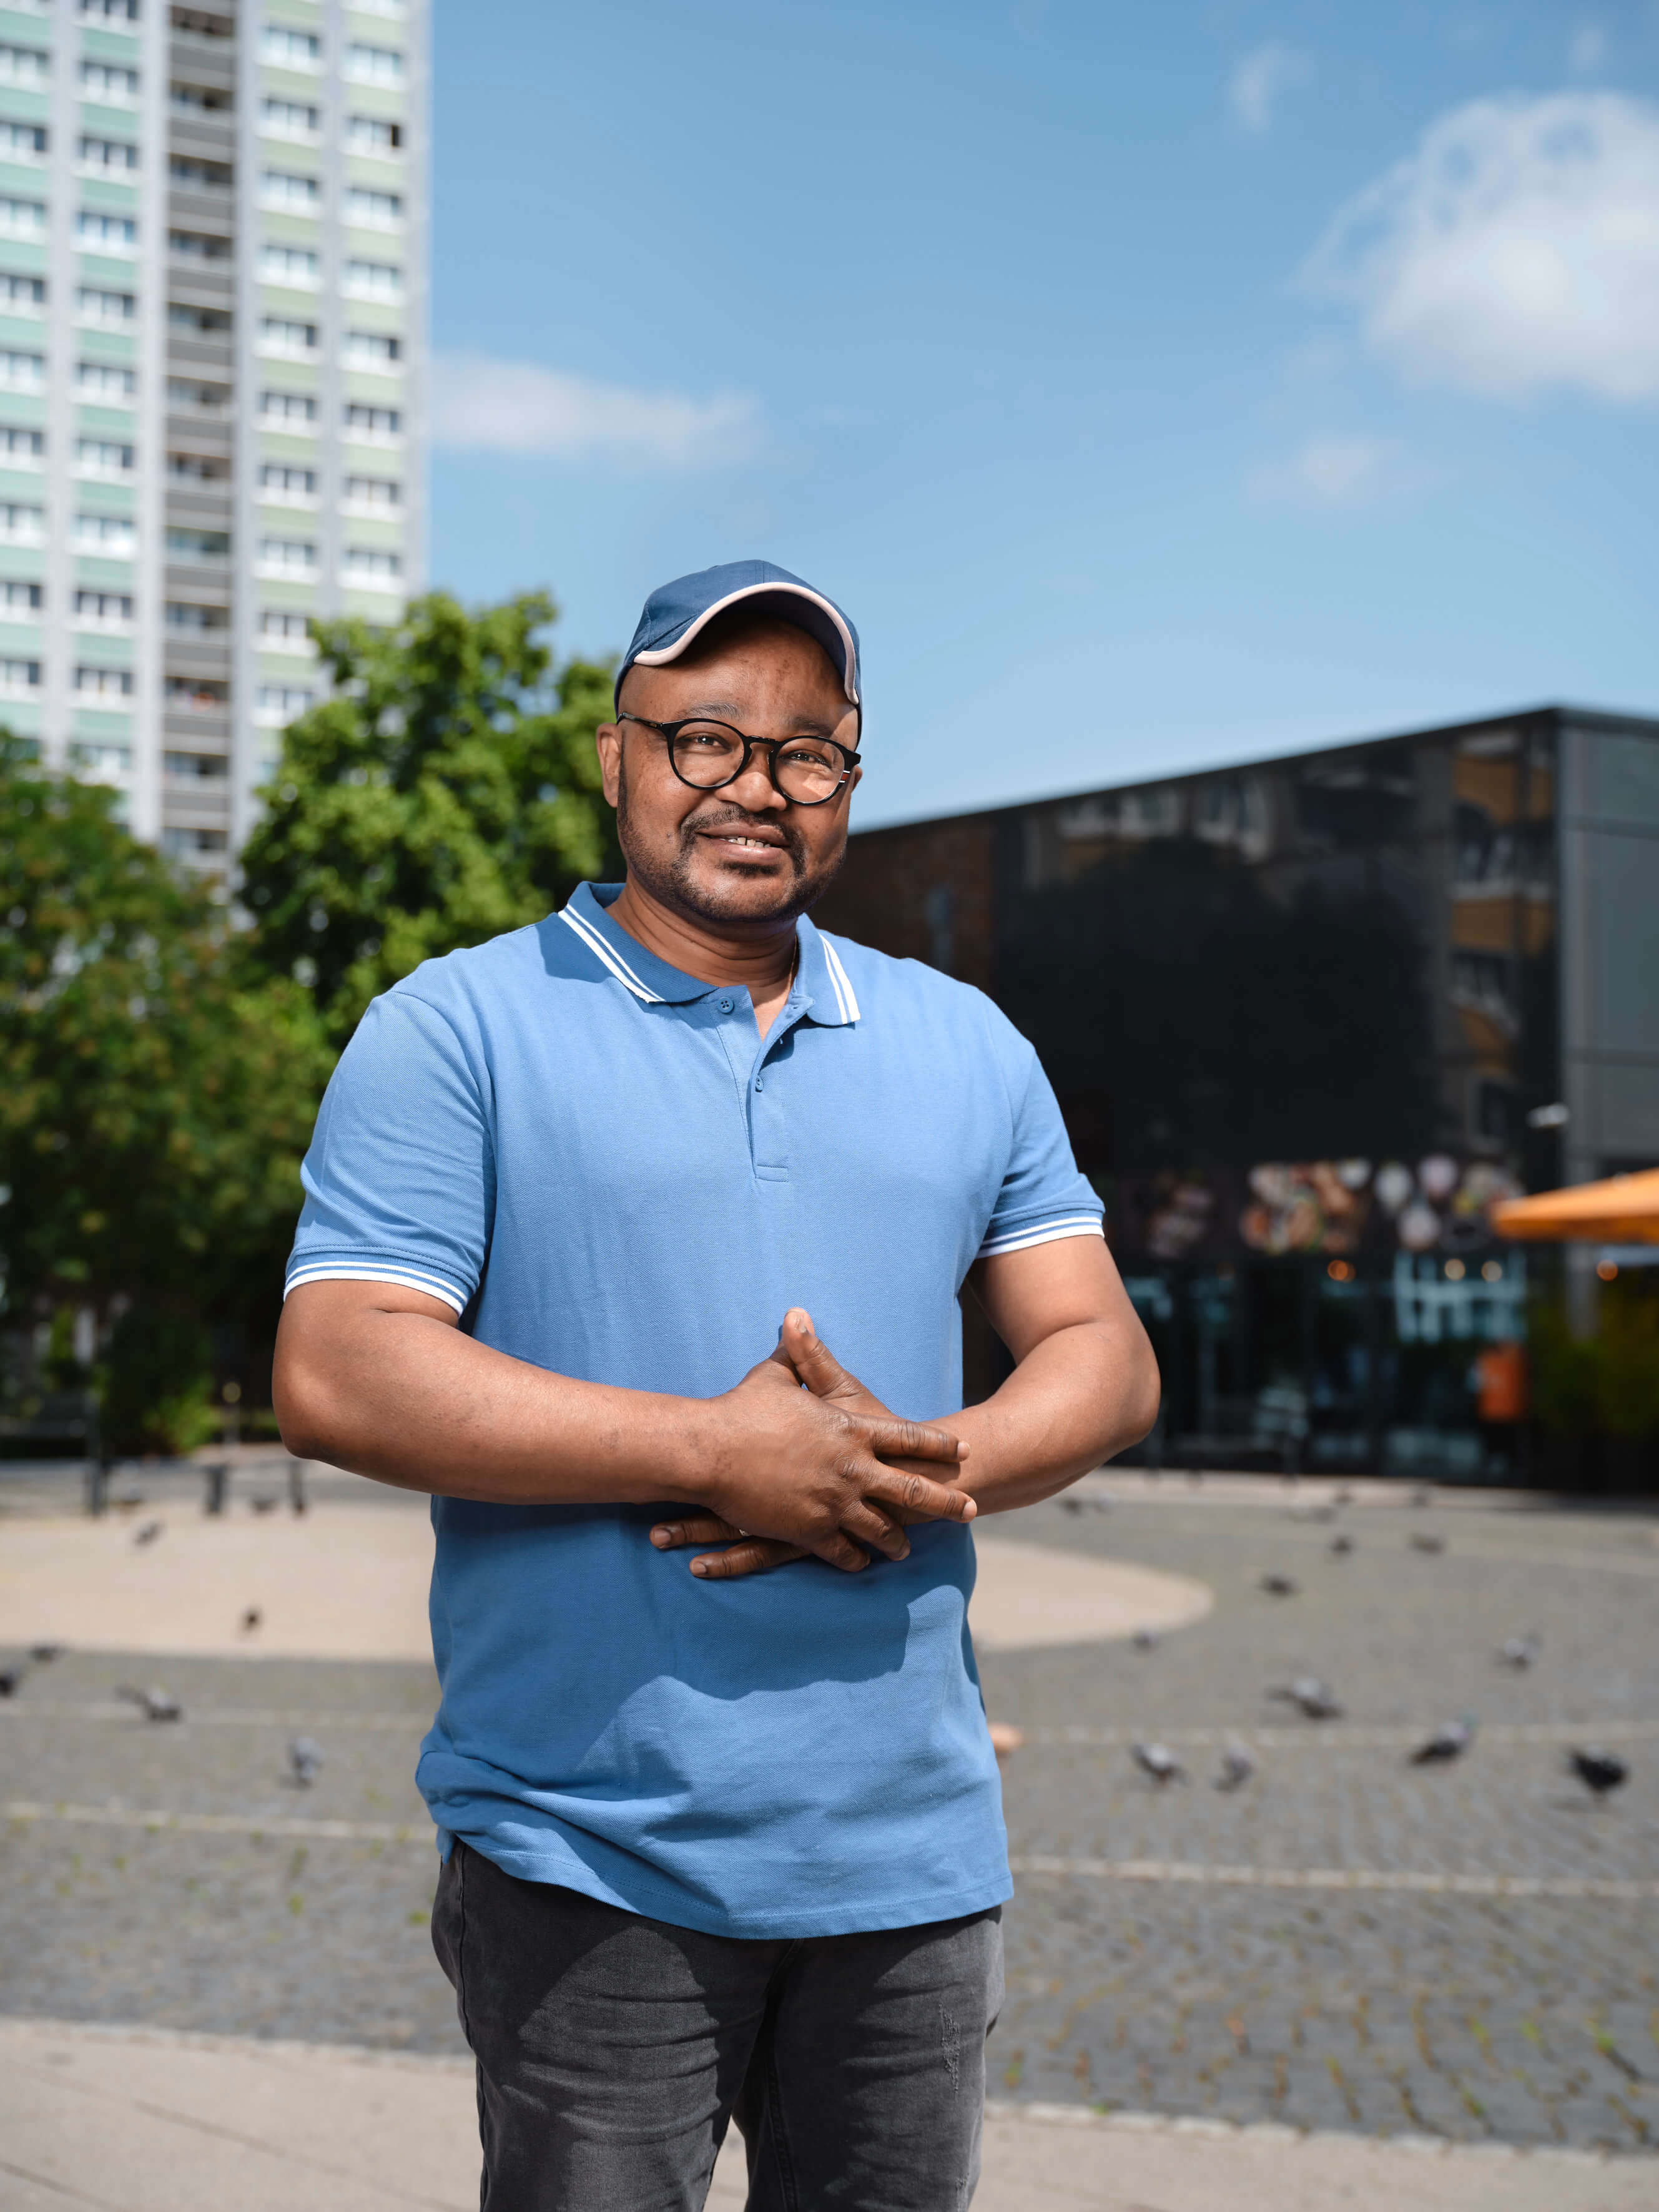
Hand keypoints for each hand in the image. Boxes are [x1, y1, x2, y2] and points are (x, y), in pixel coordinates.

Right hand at [652, 1310, 971, 1578]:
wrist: (711, 1450)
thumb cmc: (742, 1409)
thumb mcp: (774, 1375)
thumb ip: (796, 1353)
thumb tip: (797, 1316)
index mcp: (851, 1429)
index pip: (909, 1437)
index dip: (938, 1444)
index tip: (965, 1449)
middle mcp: (853, 1468)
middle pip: (914, 1489)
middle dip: (944, 1501)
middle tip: (968, 1509)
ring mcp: (835, 1503)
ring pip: (881, 1529)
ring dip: (896, 1540)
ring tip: (907, 1549)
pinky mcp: (810, 1530)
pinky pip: (843, 1552)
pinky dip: (855, 1559)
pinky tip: (861, 1564)